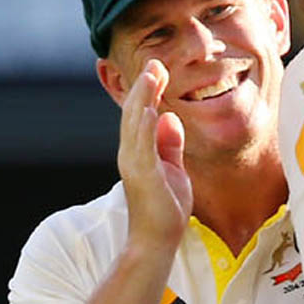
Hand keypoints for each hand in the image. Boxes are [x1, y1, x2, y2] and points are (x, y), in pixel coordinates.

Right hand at [118, 59, 192, 246]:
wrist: (156, 242)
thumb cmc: (164, 210)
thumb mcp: (173, 170)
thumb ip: (169, 145)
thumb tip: (169, 118)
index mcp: (138, 151)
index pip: (139, 114)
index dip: (148, 91)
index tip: (159, 68)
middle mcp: (131, 154)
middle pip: (133, 113)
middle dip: (144, 86)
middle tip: (154, 62)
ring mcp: (134, 165)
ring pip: (134, 124)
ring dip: (143, 98)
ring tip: (151, 74)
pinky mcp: (142, 177)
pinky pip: (143, 148)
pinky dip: (145, 128)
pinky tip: (150, 110)